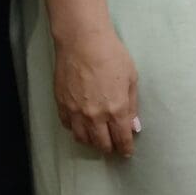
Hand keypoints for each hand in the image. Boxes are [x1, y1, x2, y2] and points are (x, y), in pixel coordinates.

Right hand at [52, 21, 140, 157]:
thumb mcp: (131, 78)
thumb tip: (133, 126)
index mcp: (116, 109)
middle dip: (109, 147)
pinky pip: (68, 126)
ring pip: (83, 139)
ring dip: (92, 142)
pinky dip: (76, 130)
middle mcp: (95, 115)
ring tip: (98, 139)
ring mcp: (75, 112)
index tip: (127, 153)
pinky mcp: (61, 105)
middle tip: (113, 146)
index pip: (121, 138)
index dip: (125, 148)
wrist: (82, 42)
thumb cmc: (112, 55)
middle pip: (101, 143)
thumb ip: (132, 105)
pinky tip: (81, 126)